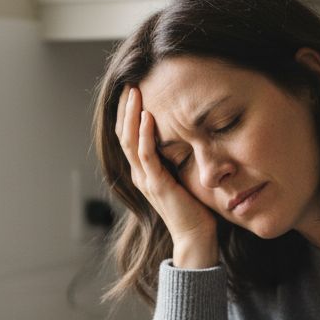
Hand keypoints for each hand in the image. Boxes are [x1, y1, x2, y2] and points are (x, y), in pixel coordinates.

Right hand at [114, 85, 217, 267]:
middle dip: (126, 108)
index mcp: (144, 172)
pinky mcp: (157, 185)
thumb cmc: (194, 208)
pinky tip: (147, 117)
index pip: (128, 137)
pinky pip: (146, 155)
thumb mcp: (182, 176)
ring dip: (131, 115)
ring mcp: (146, 180)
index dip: (127, 114)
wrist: (195, 236)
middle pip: (123, 135)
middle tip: (130, 84)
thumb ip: (177, 158)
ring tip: (135, 92)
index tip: (134, 91)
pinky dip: (144, 135)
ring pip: (130, 141)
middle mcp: (140, 174)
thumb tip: (185, 134)